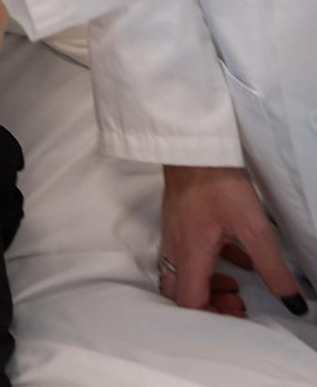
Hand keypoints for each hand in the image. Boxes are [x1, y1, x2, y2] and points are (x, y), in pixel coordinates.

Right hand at [159, 165, 307, 318]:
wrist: (194, 148)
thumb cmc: (219, 185)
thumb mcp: (255, 229)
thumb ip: (273, 269)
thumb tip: (293, 302)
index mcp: (191, 254)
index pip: (190, 302)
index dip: (212, 316)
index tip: (238, 313)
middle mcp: (175, 248)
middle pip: (178, 292)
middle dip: (206, 305)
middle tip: (234, 303)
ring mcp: (172, 234)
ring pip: (179, 274)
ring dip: (206, 287)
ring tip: (235, 285)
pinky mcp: (176, 222)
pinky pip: (184, 255)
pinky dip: (206, 266)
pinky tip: (233, 257)